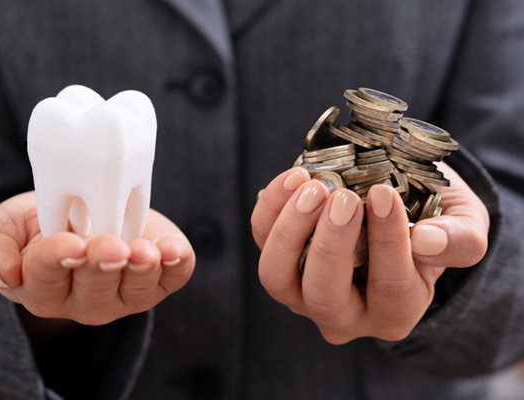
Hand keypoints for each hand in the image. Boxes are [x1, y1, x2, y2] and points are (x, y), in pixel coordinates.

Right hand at [0, 191, 194, 324]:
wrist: (85, 211)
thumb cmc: (41, 222)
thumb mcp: (3, 227)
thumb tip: (4, 274)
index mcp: (43, 288)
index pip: (47, 278)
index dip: (59, 260)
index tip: (72, 243)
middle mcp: (85, 300)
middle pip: (95, 288)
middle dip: (104, 265)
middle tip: (112, 245)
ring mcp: (125, 294)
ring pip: (137, 290)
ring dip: (143, 270)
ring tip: (145, 251)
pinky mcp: (157, 280)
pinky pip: (173, 279)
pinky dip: (177, 265)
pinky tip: (174, 250)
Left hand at [251, 164, 488, 342]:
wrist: (396, 206)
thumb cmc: (432, 220)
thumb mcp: (463, 225)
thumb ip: (460, 239)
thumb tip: (424, 241)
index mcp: (394, 311)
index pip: (389, 288)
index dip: (386, 242)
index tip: (383, 194)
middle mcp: (344, 313)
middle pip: (324, 297)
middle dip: (331, 246)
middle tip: (344, 198)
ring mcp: (303, 290)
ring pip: (277, 278)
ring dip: (291, 231)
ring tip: (314, 186)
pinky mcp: (279, 257)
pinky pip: (261, 239)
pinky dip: (271, 208)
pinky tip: (296, 178)